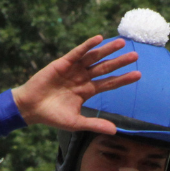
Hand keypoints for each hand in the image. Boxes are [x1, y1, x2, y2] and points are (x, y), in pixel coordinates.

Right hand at [12, 36, 140, 133]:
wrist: (31, 108)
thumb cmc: (52, 116)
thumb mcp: (76, 123)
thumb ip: (95, 124)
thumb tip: (115, 131)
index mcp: (87, 91)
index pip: (109, 83)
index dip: (123, 79)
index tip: (138, 75)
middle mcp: (83, 78)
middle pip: (105, 68)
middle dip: (120, 62)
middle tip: (136, 55)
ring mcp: (73, 70)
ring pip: (94, 58)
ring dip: (107, 50)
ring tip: (121, 43)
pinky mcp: (62, 63)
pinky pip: (77, 52)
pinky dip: (87, 45)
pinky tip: (98, 39)